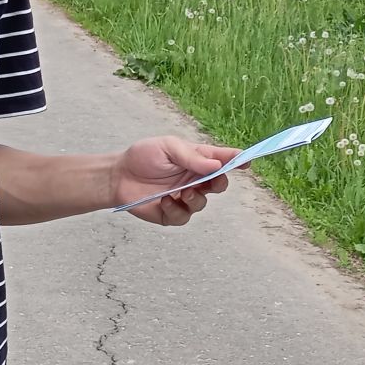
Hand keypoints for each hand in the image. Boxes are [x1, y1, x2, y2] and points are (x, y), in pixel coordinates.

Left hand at [112, 136, 237, 225]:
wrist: (117, 177)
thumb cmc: (142, 157)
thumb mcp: (168, 147)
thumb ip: (192, 157)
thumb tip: (217, 166)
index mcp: (196, 159)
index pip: (223, 159)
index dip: (238, 160)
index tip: (248, 161)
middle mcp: (194, 179)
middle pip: (219, 184)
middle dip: (219, 183)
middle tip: (211, 180)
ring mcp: (184, 197)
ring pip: (203, 203)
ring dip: (195, 197)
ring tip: (181, 191)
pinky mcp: (172, 214)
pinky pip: (183, 217)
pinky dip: (176, 209)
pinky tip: (164, 200)